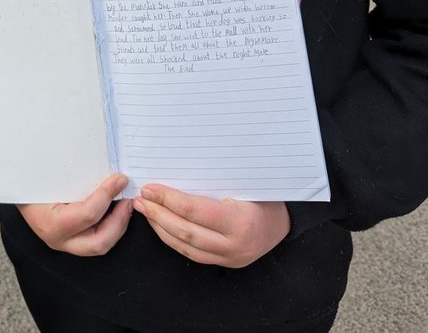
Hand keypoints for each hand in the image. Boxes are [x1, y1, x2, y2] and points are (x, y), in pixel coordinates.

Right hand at [17, 173, 132, 256]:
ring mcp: (66, 244)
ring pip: (101, 245)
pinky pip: (97, 239)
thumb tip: (106, 164)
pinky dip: (111, 226)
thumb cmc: (30, 180)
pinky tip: (116, 209)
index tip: (120, 179)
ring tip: (125, 204)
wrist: (15, 191)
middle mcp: (58, 239)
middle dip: (120, 220)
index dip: (107, 195)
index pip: (87, 214)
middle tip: (128, 199)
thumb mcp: (47, 174)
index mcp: (49, 223)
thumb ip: (75, 172)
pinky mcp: (72, 242)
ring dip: (118, 225)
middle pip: (99, 241)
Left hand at [132, 184, 288, 267]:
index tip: (150, 189)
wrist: (286, 224)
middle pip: (186, 231)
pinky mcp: (224, 263)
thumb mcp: (246, 183)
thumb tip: (177, 164)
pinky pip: (192, 254)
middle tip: (140, 199)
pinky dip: (172, 239)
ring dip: (160, 227)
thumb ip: (215, 180)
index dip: (168, 200)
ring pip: (185, 246)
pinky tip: (160, 225)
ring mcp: (229, 258)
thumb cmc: (265, 196)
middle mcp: (234, 245)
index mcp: (240, 222)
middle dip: (158, 214)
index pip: (195, 210)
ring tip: (144, 210)